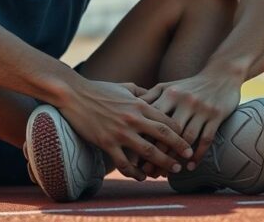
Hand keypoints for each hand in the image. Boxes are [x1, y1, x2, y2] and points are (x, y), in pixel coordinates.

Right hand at [56, 79, 192, 180]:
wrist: (75, 95)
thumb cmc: (100, 90)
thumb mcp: (125, 87)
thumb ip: (143, 93)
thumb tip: (156, 96)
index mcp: (139, 104)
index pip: (166, 120)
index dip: (180, 132)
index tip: (187, 140)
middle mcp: (133, 118)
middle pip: (163, 136)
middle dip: (178, 148)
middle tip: (188, 158)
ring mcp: (120, 132)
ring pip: (148, 152)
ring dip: (163, 163)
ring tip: (171, 171)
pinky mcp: (106, 143)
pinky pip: (124, 163)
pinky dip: (135, 173)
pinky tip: (141, 177)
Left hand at [138, 73, 240, 171]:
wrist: (221, 74)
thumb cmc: (189, 85)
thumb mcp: (168, 87)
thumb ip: (150, 98)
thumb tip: (129, 111)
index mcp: (169, 94)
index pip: (152, 120)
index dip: (143, 140)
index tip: (134, 158)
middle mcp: (184, 101)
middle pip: (168, 132)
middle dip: (158, 154)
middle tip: (150, 172)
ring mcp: (201, 108)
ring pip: (187, 138)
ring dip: (177, 158)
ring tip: (169, 172)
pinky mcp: (216, 115)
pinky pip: (206, 139)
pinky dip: (198, 155)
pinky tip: (190, 166)